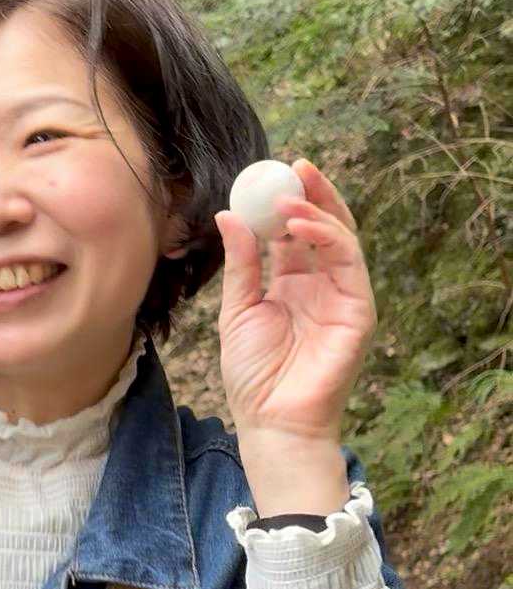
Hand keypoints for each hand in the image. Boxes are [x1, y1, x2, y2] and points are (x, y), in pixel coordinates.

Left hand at [212, 159, 376, 445]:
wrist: (271, 421)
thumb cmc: (254, 376)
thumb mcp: (237, 310)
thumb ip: (241, 264)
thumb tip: (229, 215)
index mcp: (293, 284)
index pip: (295, 233)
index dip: (286, 202)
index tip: (268, 176)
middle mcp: (322, 286)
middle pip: (325, 227)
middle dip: (313, 194)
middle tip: (294, 166)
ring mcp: (343, 297)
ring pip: (342, 239)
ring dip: (318, 212)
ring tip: (289, 197)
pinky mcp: (358, 311)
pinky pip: (349, 264)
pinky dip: (328, 239)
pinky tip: (300, 226)